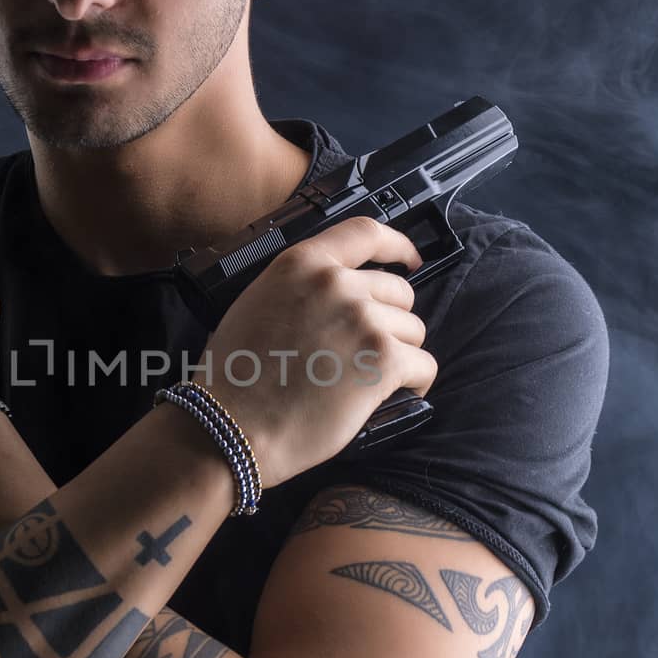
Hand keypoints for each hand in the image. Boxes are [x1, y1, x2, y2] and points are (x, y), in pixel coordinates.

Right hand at [194, 216, 436, 488]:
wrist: (232, 425)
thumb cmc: (235, 376)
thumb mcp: (257, 304)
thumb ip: (301, 287)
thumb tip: (339, 294)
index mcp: (303, 264)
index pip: (366, 232)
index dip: (398, 246)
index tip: (411, 261)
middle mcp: (337, 283)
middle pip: (398, 292)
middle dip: (391, 322)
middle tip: (365, 354)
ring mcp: (363, 320)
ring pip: (413, 331)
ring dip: (400, 355)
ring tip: (368, 381)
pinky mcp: (382, 360)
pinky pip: (424, 365)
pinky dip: (417, 383)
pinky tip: (399, 396)